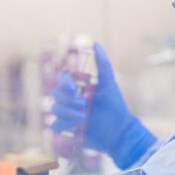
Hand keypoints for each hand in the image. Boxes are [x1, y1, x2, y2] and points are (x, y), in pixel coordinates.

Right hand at [51, 42, 156, 168]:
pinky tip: (76, 126)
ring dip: (67, 113)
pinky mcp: (67, 129)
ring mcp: (68, 114)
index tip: (72, 88)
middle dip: (68, 100)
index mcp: (79, 87)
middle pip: (56, 94)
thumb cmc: (115, 105)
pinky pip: (55, 125)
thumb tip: (96, 43)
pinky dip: (64, 124)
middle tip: (83, 104)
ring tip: (84, 116)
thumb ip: (103, 64)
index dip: (64, 83)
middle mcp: (71, 99)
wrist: (120, 131)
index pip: (62, 79)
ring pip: (55, 109)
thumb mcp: (110, 83)